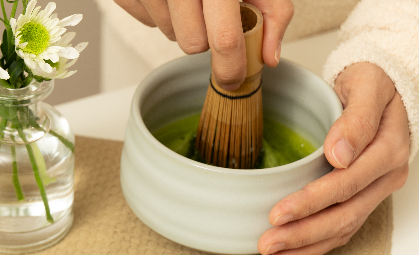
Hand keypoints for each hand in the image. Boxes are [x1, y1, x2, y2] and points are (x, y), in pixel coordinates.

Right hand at [113, 0, 292, 88]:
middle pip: (192, 44)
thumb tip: (268, 56)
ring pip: (168, 34)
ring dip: (181, 23)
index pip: (224, 38)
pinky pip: (146, 21)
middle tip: (212, 12)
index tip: (233, 78)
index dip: (230, 66)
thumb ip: (273, 11)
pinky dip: (159, 12)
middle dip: (205, 36)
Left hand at [257, 62, 409, 254]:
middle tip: (267, 243)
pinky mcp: (361, 199)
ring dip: (305, 248)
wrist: (378, 86)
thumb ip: (356, 118)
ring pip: (341, 229)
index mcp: (387, 150)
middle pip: (343, 215)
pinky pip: (340, 230)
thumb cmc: (369, 82)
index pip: (346, 184)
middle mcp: (384, 177)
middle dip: (302, 233)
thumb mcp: (366, 85)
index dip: (311, 202)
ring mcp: (374, 191)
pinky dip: (313, 248)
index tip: (277, 212)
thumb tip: (341, 154)